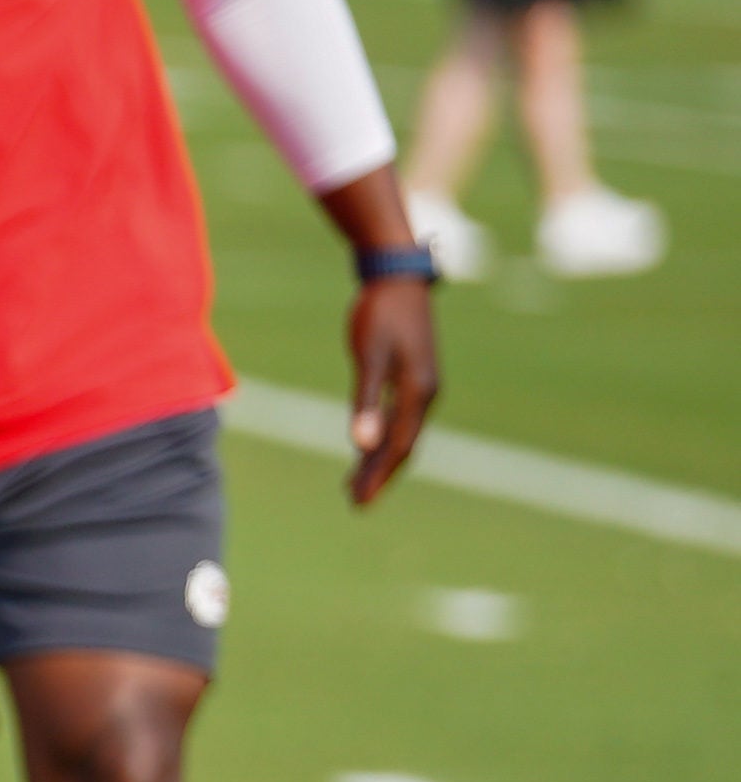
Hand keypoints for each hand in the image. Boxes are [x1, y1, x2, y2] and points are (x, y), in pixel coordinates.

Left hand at [344, 271, 436, 505]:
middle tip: (356, 502)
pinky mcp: (412, 377)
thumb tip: (362, 444)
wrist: (397, 279)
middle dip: (380, 475)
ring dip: (380, 460)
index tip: (359, 500)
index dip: (378, 475)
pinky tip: (366, 447)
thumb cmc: (379, 314)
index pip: (398, 446)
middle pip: (404, 445)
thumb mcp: (369, 357)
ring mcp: (421, 386)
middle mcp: (425, 393)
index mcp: (418, 391)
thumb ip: (366, 401)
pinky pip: (399, 417)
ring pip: (402, 433)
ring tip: (356, 485)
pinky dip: (382, 437)